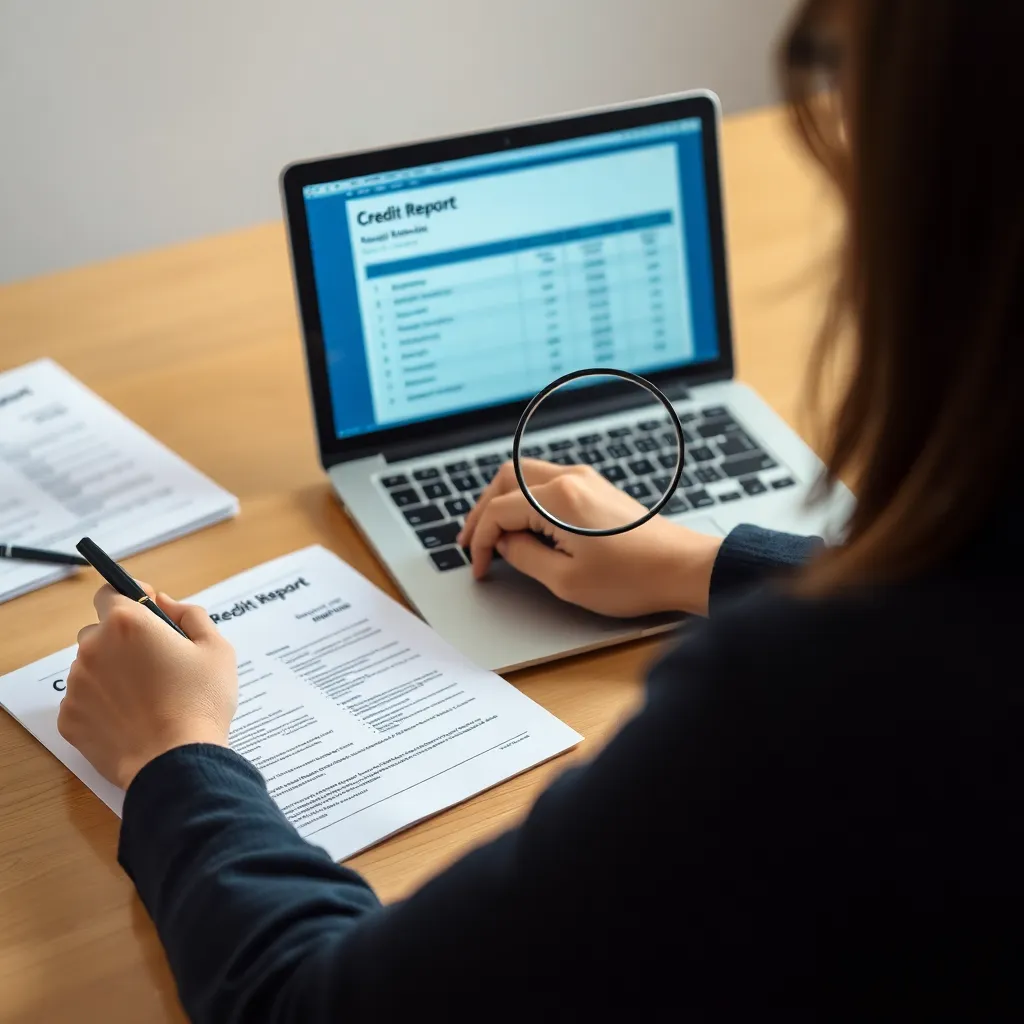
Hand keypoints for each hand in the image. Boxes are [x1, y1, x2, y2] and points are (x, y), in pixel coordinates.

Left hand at [58, 584, 237, 789]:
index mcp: (127, 623)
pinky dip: (102, 705)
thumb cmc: (201, 701)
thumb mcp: (216, 648)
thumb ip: (190, 614)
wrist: (176, 762)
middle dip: (122, 641)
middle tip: (155, 664)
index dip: (130, 600)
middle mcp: (93, 648)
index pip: (110, 592)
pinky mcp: (69, 718)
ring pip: (91, 667)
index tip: (148, 614)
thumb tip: (165, 604)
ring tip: (146, 698)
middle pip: (99, 632)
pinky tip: (132, 719)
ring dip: (112, 673)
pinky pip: (84, 700)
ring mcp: (76, 685)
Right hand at [457, 460, 723, 617]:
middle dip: (482, 510)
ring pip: (525, 476)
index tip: (478, 567)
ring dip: (502, 501)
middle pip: (506, 479)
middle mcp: (570, 479)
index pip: (499, 511)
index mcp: (557, 499)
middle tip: (470, 542)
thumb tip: (504, 543)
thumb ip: (524, 556)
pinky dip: (526, 501)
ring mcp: (585, 480)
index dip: (480, 540)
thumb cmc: (632, 578)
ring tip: (492, 534)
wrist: (682, 569)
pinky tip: (523, 526)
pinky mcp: (596, 489)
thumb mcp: (565, 580)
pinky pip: (547, 484)